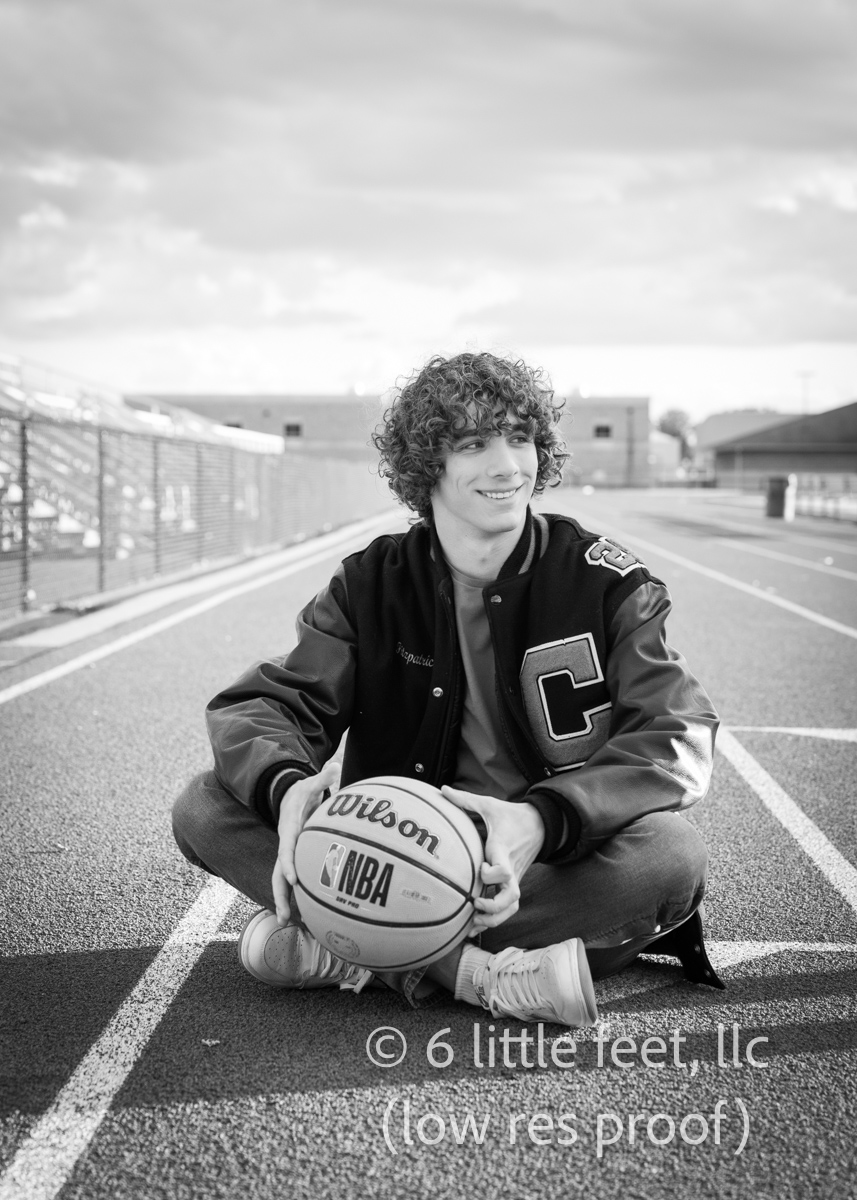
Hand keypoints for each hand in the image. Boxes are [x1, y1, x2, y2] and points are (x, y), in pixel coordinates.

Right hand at [272, 759, 341, 925]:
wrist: (287, 796)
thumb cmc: (302, 792)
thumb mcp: (311, 783)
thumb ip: (323, 778)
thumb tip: (335, 765)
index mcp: (289, 829)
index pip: (286, 849)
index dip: (288, 864)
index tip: (293, 879)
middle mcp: (285, 844)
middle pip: (278, 873)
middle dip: (280, 894)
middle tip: (282, 917)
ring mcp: (287, 853)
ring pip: (281, 880)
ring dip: (283, 900)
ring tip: (285, 923)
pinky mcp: (292, 859)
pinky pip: (291, 878)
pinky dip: (293, 895)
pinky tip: (300, 913)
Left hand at [441, 787, 544, 931]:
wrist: (541, 825)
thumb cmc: (511, 816)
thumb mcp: (489, 805)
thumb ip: (465, 800)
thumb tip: (442, 790)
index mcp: (503, 850)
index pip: (503, 870)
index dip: (492, 875)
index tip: (481, 869)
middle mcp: (511, 869)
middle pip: (511, 897)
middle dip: (493, 906)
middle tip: (475, 904)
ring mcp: (514, 879)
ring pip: (512, 907)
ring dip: (495, 918)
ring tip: (474, 923)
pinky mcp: (513, 884)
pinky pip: (508, 907)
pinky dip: (495, 919)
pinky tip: (476, 926)